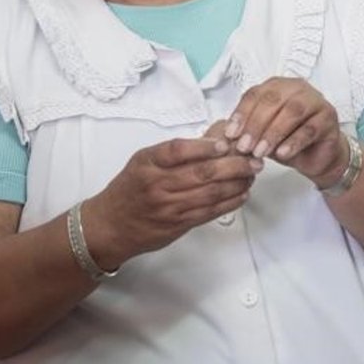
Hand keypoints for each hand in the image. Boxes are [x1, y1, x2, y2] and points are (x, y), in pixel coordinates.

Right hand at [87, 138, 263, 266]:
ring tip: (252, 174)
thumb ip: (174, 151)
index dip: (205, 146)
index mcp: (148, 163)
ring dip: (237, 183)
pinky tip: (242, 192)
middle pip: (202, 173)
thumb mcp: (144, 161)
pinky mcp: (179, 224)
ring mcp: (170, 207)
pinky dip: (229, 202)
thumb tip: (215, 138)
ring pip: (211, 193)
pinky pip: (209, 212)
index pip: (178, 150)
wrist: (111, 226)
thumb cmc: (130, 188)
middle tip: (252, 159)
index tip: (225, 142)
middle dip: (234, 165)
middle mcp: (158, 185)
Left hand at [222, 77, 344, 186]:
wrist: (317, 156)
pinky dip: (293, 142)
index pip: (255, 94)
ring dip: (273, 133)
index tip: (230, 135)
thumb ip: (246, 132)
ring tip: (260, 152)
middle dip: (255, 125)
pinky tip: (282, 154)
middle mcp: (297, 88)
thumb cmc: (287, 141)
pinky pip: (309, 128)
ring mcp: (315, 101)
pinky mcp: (329, 118)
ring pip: (292, 112)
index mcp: (277, 86)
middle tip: (244, 147)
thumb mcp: (261, 136)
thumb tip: (225, 139)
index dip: (241, 114)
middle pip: (273, 100)